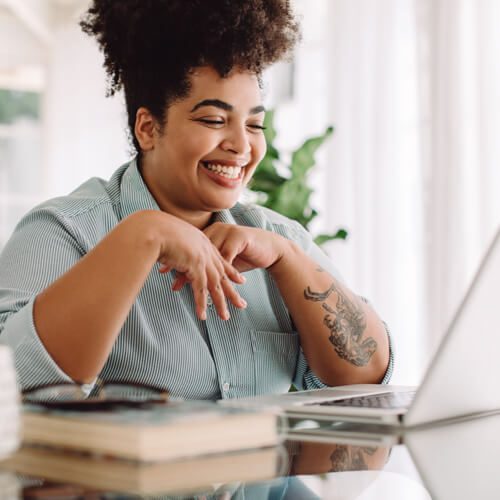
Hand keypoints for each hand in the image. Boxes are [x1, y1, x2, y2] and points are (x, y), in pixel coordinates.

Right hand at [151, 213, 246, 320]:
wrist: (152, 228)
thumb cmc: (154, 231)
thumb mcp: (171, 238)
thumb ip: (175, 246)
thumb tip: (170, 252)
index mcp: (202, 241)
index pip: (219, 259)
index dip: (230, 271)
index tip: (240, 280)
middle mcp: (205, 250)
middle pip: (222, 274)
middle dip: (232, 291)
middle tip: (241, 304)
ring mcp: (201, 258)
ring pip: (215, 284)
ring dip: (220, 302)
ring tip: (225, 317)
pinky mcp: (194, 266)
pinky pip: (200, 289)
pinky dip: (201, 303)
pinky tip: (203, 316)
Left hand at [170, 223, 289, 293]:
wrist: (270, 247)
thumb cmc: (245, 254)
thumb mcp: (223, 257)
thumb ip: (206, 263)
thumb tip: (185, 273)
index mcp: (210, 233)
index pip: (189, 246)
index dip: (176, 259)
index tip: (163, 271)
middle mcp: (217, 231)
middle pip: (196, 250)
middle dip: (183, 267)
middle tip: (170, 280)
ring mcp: (228, 233)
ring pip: (209, 256)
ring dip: (199, 273)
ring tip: (188, 287)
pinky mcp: (239, 239)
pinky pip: (226, 258)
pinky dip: (219, 272)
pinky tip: (212, 282)